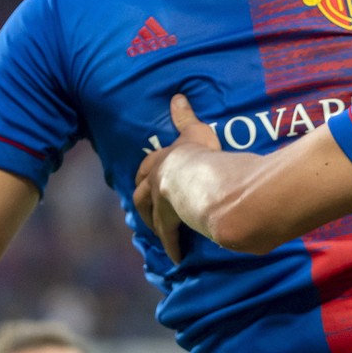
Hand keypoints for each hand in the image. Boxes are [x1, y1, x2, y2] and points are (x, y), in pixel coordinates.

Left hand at [133, 94, 220, 263]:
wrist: (211, 183)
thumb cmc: (206, 155)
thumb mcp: (196, 132)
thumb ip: (186, 117)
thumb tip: (177, 96)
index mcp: (162, 161)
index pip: (146, 169)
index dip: (144, 176)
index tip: (144, 182)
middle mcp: (156, 182)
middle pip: (140, 196)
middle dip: (143, 204)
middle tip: (147, 213)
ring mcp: (161, 203)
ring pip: (151, 217)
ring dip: (154, 225)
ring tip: (160, 233)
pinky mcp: (170, 222)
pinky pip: (169, 236)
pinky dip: (172, 246)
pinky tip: (177, 256)